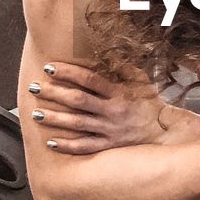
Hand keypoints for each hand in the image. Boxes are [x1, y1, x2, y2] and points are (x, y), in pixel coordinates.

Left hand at [28, 61, 166, 154]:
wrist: (164, 133)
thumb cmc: (150, 103)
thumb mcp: (140, 81)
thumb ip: (122, 67)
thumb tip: (105, 52)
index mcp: (119, 93)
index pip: (89, 80)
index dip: (68, 72)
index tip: (49, 68)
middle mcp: (113, 112)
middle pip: (78, 101)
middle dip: (54, 94)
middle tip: (34, 88)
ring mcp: (110, 131)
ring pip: (77, 124)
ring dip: (55, 118)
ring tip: (35, 113)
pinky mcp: (109, 147)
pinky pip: (85, 147)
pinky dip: (67, 145)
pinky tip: (50, 142)